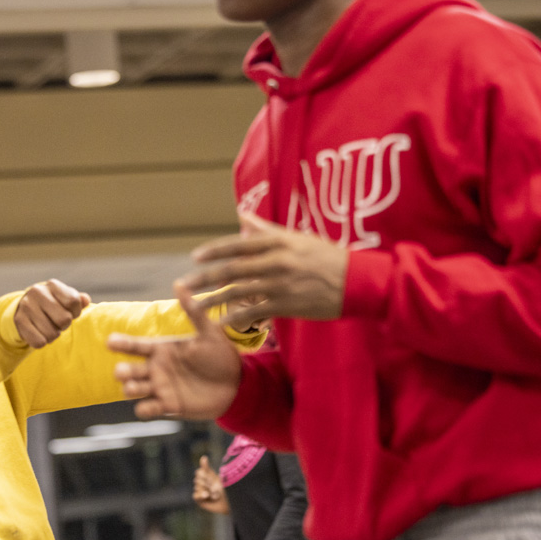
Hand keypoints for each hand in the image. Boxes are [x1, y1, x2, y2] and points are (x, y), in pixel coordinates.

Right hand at [14, 279, 90, 348]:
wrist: (24, 308)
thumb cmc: (52, 305)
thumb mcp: (64, 299)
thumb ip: (77, 300)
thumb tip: (85, 300)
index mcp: (53, 285)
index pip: (73, 301)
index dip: (76, 312)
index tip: (70, 313)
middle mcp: (38, 292)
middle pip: (64, 319)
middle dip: (64, 325)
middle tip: (57, 323)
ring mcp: (27, 306)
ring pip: (52, 334)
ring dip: (53, 335)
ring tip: (48, 328)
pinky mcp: (19, 321)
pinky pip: (39, 342)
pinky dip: (42, 342)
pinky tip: (39, 333)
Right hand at [108, 283, 242, 419]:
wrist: (237, 384)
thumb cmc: (221, 355)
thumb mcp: (208, 332)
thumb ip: (193, 312)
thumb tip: (178, 284)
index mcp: (162, 348)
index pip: (135, 345)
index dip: (121, 343)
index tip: (110, 341)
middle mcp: (156, 368)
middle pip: (129, 369)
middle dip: (123, 371)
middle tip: (121, 371)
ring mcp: (160, 387)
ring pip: (134, 389)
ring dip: (130, 389)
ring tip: (133, 388)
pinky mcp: (168, 406)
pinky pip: (147, 409)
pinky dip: (144, 409)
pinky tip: (148, 406)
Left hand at [182, 212, 347, 326]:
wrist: (356, 281)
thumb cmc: (327, 257)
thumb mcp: (298, 238)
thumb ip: (267, 229)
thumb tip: (241, 216)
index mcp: (278, 241)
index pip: (238, 244)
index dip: (214, 251)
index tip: (195, 257)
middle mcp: (276, 261)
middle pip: (232, 269)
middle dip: (204, 278)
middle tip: (184, 284)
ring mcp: (280, 284)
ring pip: (238, 292)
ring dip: (213, 300)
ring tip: (195, 307)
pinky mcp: (286, 305)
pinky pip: (254, 312)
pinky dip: (234, 319)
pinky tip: (218, 324)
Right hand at [193, 456, 228, 513]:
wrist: (231, 502)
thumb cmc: (226, 489)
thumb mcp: (217, 477)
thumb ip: (208, 469)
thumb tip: (203, 457)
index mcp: (207, 475)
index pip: (199, 472)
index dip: (205, 475)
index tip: (212, 479)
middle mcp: (202, 482)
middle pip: (197, 479)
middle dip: (207, 483)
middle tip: (216, 488)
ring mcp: (200, 491)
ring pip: (197, 487)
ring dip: (207, 490)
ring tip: (216, 495)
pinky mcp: (199, 499)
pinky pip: (195, 495)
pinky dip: (201, 495)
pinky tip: (207, 495)